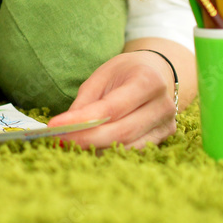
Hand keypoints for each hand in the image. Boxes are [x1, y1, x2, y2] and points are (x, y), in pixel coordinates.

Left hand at [47, 51, 177, 148]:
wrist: (158, 72)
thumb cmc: (126, 71)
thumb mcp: (103, 75)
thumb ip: (86, 101)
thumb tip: (66, 126)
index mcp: (147, 81)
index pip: (111, 108)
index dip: (82, 120)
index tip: (55, 125)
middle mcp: (162, 105)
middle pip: (121, 132)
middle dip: (86, 139)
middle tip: (59, 140)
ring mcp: (167, 124)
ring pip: (128, 146)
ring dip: (96, 148)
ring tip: (70, 145)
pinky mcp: (164, 137)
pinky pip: (134, 150)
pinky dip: (109, 151)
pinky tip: (90, 148)